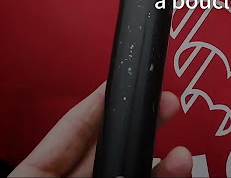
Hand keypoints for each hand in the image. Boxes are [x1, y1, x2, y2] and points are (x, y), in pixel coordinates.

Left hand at [9, 85, 191, 177]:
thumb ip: (89, 176)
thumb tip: (123, 169)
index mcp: (35, 176)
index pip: (72, 127)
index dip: (100, 100)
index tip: (125, 75)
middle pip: (108, 150)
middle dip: (140, 127)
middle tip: (167, 104)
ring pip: (129, 175)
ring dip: (159, 164)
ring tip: (183, 155)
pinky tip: (176, 173)